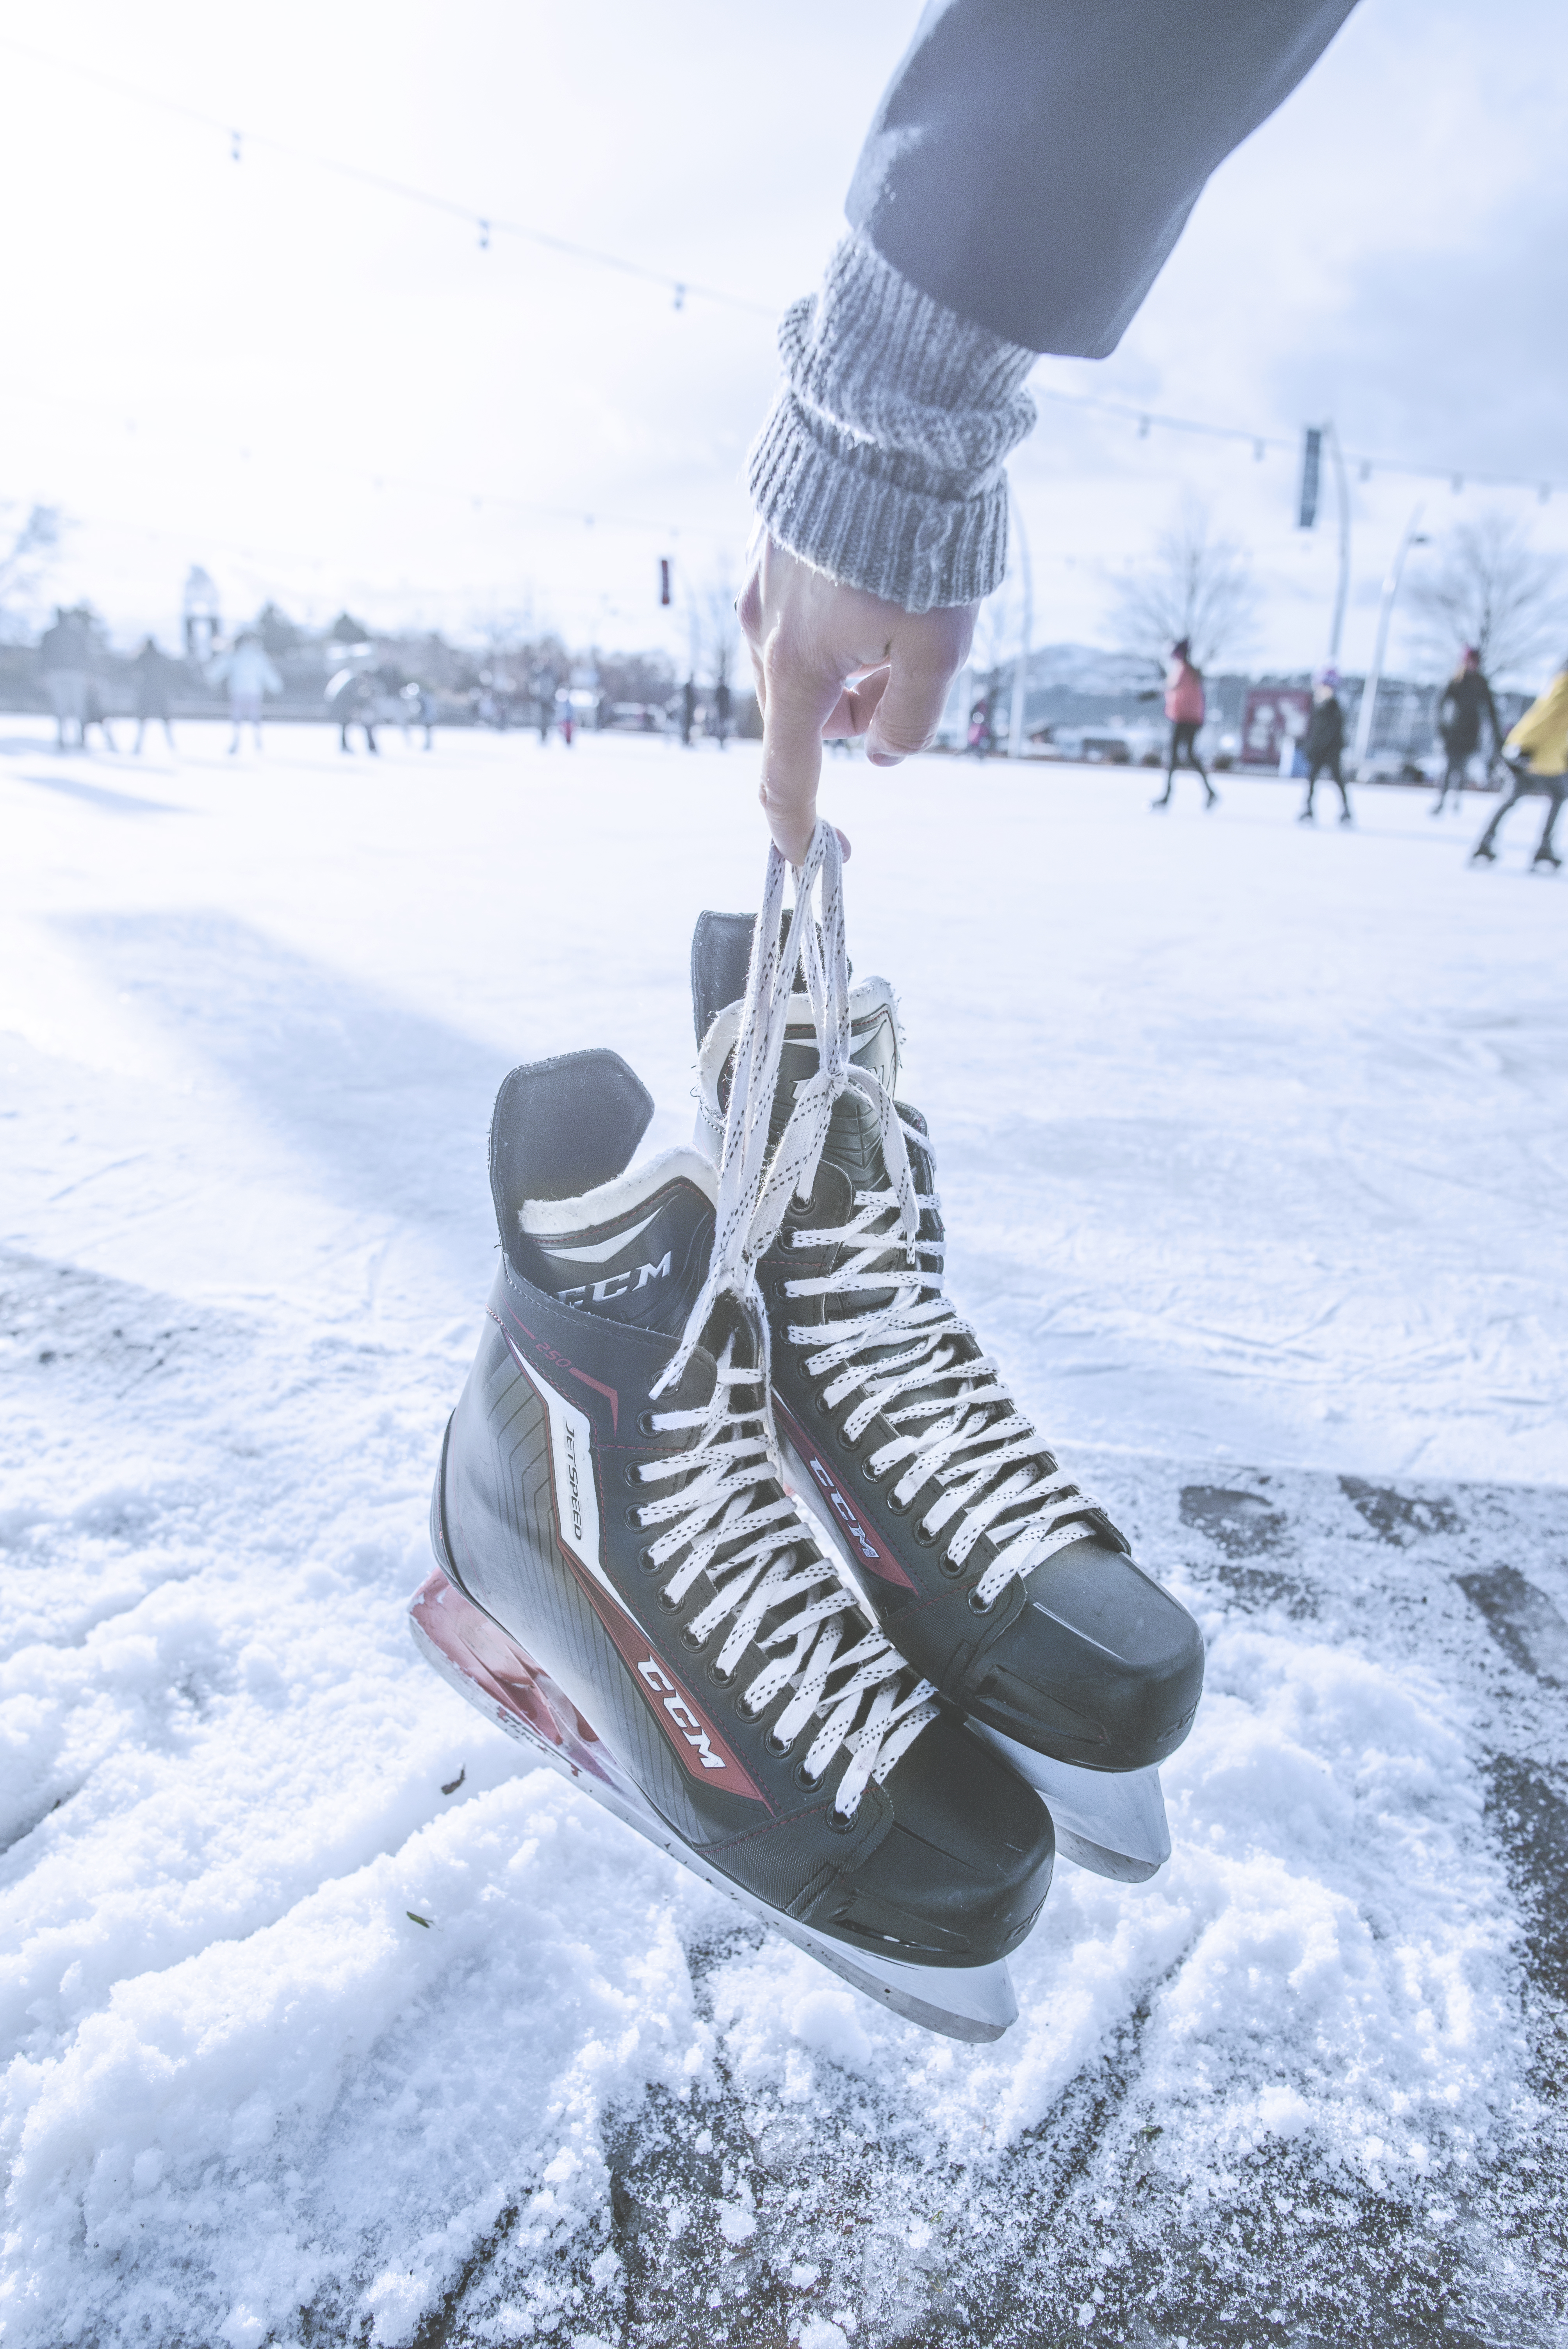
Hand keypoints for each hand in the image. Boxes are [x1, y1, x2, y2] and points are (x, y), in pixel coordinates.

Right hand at [738, 535, 976, 864]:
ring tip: (904, 610)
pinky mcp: (771, 546)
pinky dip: (837, 620)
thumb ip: (910, 721)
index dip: (798, 830)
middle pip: (804, 715)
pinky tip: (878, 576)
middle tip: (908, 674)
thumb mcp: (940, 650)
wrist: (891, 424)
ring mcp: (760, 585)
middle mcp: (762, 632)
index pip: (785, 777)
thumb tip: (881, 753)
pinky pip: (799, 612)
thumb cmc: (920, 542)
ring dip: (849, 665)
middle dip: (853, 716)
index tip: (814, 859)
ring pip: (804, 663)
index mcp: (796, 670)